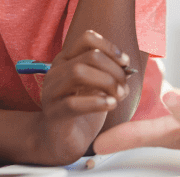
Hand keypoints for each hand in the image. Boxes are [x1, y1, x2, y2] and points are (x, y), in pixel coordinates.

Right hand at [36, 30, 131, 161]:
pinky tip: (110, 105)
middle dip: (114, 70)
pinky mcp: (53, 113)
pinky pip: (73, 103)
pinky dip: (97, 102)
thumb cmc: (84, 110)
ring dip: (106, 83)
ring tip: (119, 96)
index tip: (126, 63)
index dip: (110, 47)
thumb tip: (128, 69)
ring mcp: (51, 91)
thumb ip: (110, 74)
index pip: (87, 38)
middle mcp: (56, 71)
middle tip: (125, 87)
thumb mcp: (99, 86)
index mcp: (67, 59)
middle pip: (89, 56)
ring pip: (78, 73)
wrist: (63, 141)